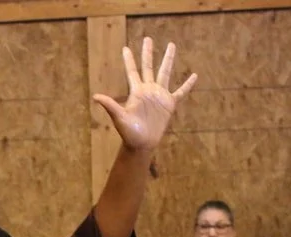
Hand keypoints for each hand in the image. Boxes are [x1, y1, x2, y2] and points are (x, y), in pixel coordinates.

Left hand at [93, 37, 196, 151]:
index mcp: (136, 92)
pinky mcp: (169, 104)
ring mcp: (159, 96)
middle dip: (148, 53)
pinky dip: (187, 85)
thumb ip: (110, 105)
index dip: (129, 60)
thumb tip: (95, 97)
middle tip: (147, 39)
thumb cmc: (129, 132)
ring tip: (171, 45)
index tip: (125, 48)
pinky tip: (194, 75)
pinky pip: (181, 92)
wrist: (142, 143)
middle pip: (148, 67)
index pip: (132, 71)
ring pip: (165, 73)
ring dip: (168, 60)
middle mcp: (148, 90)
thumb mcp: (119, 117)